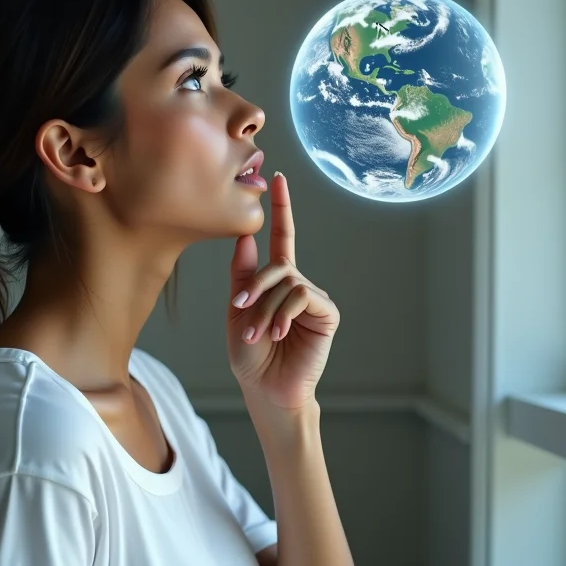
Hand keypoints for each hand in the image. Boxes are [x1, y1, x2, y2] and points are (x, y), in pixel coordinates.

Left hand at [226, 172, 340, 411]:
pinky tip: (278, 334)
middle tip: (240, 307)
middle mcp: (297, 284)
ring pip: (287, 281)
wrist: (265, 388)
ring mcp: (314, 298)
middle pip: (278, 264)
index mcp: (276, 281)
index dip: (280, 208)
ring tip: (258, 333)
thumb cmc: (249, 354)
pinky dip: (284, 313)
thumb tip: (245, 235)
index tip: (277, 177)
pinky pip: (302, 295)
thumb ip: (243, 273)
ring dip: (265, 307)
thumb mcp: (238, 309)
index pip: (280, 237)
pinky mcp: (327, 313)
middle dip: (255, 286)